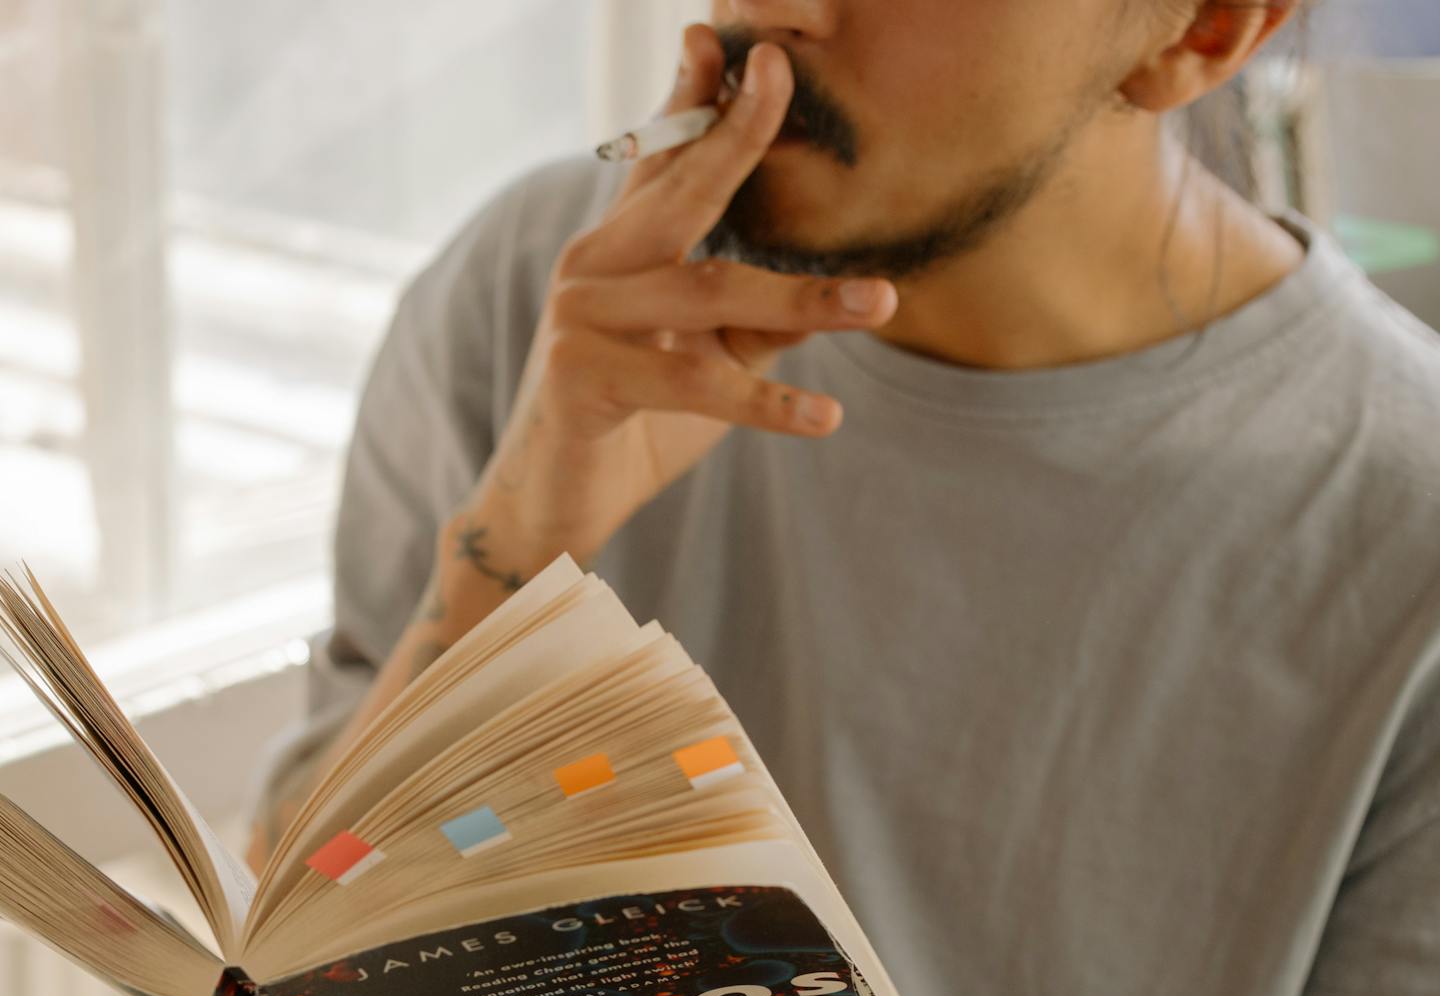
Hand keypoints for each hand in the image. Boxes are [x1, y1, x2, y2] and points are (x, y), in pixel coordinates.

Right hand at [464, 25, 898, 569]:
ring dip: (804, 296)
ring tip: (881, 302)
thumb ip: (762, 318)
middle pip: (680, 192)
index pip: (662, 159)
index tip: (733, 40)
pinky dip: (767, 402)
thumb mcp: (712, 359)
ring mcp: (581, 315)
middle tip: (781, 75)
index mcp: (622, 248)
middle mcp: (593, 264)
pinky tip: (825, 416)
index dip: (695, 97)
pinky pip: (694, 381)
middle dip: (735, 131)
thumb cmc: (638, 423)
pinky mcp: (582, 375)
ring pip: (708, 292)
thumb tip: (844, 294)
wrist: (559, 506)